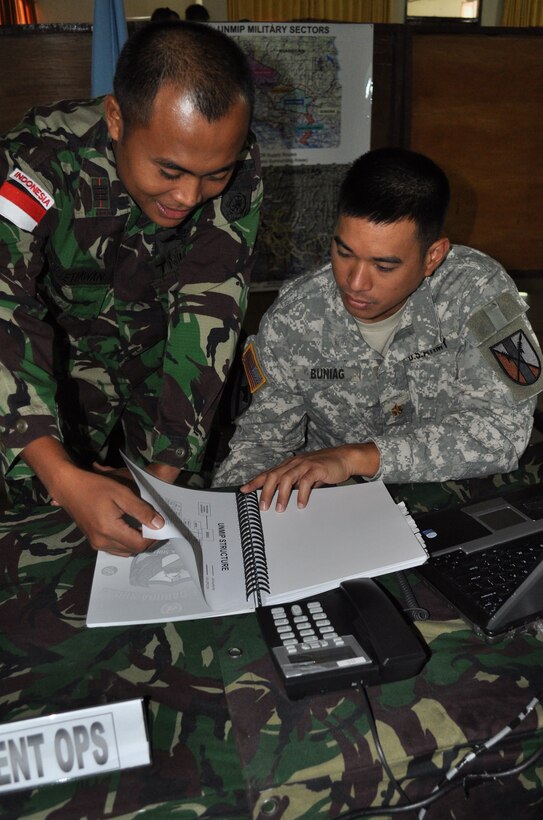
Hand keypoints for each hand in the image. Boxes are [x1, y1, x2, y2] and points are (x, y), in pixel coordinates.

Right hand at [22, 437, 165, 556]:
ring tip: (142, 525)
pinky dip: (125, 542)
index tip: (160, 525)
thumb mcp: (122, 493)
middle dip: (146, 539)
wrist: (68, 486)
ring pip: (124, 551)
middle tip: (153, 524)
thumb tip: (159, 524)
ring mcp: (96, 543)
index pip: (140, 544)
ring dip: (136, 542)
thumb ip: (141, 510)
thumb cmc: (95, 486)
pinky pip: (115, 548)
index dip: (153, 537)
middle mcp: (102, 542)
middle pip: (133, 550)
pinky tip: (129, 528)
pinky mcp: (93, 541)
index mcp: (109, 530)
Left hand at [240, 443, 380, 511]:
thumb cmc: (324, 467)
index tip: (244, 491)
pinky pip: (305, 481)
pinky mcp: (316, 468)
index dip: (255, 482)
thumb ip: (295, 484)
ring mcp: (305, 465)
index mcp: (289, 465)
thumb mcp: (306, 476)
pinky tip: (300, 504)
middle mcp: (294, 463)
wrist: (344, 458)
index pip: (268, 473)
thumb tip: (283, 497)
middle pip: (273, 476)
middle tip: (262, 507)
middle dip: (265, 492)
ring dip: (282, 495)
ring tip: (279, 509)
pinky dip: (302, 494)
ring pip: (287, 478)